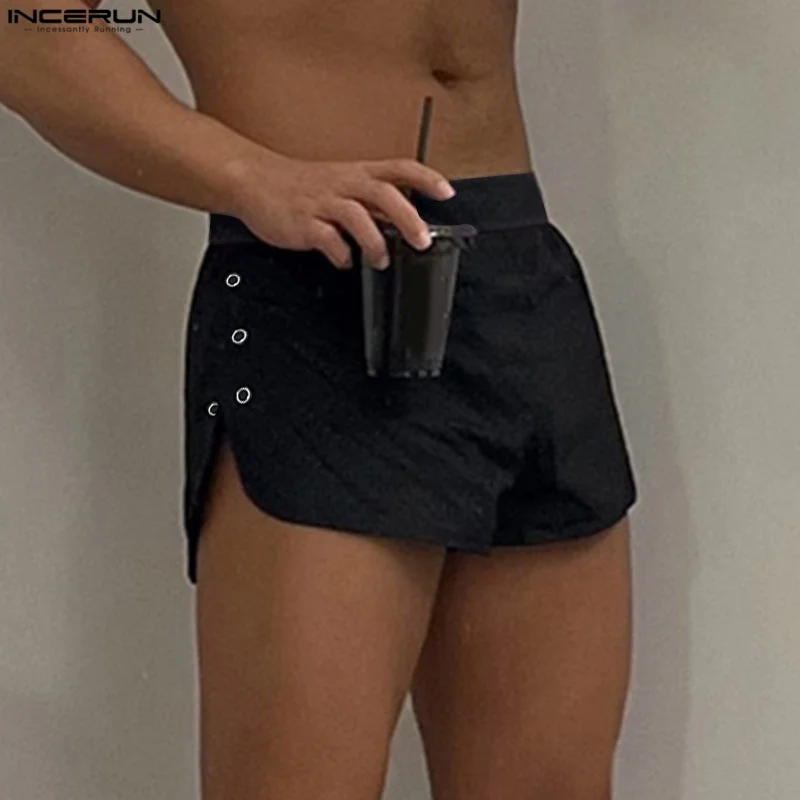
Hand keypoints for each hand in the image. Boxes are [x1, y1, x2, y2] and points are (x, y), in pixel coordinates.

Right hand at [227, 149, 455, 269]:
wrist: (254, 179)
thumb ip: (370, 203)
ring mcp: (322, 202)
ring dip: (375, 242)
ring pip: (357, 216)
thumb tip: (402, 221)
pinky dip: (341, 254)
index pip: (399, 167)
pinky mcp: (303, 223)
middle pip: (383, 193)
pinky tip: (345, 261)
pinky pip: (327, 239)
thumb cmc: (301, 185)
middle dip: (407, 217)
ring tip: (380, 260)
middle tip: (421, 241)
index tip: (447, 192)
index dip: (426, 178)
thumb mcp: (341, 185)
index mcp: (356, 173)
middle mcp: (343, 184)